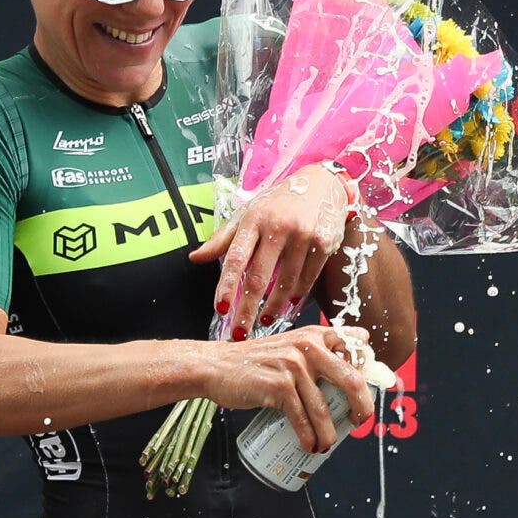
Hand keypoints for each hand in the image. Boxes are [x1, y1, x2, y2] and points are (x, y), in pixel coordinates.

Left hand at [190, 165, 353, 337]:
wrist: (322, 184)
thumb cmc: (277, 203)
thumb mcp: (248, 214)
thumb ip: (222, 239)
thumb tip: (194, 258)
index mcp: (253, 219)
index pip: (235, 258)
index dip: (226, 285)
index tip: (220, 309)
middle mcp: (278, 226)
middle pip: (258, 277)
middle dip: (247, 310)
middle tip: (239, 333)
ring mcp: (303, 235)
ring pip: (285, 283)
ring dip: (273, 307)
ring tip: (263, 321)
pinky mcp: (324, 243)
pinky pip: (307, 278)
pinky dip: (296, 295)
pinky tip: (288, 305)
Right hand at [199, 323, 373, 452]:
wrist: (217, 366)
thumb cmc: (256, 362)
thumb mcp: (290, 347)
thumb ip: (316, 354)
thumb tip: (348, 377)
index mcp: (316, 335)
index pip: (355, 346)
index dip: (368, 370)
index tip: (367, 391)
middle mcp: (309, 346)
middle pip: (351, 380)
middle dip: (362, 407)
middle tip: (360, 422)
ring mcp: (294, 366)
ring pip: (323, 409)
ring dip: (329, 434)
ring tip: (326, 445)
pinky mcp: (279, 386)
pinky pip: (302, 418)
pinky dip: (308, 437)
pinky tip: (309, 446)